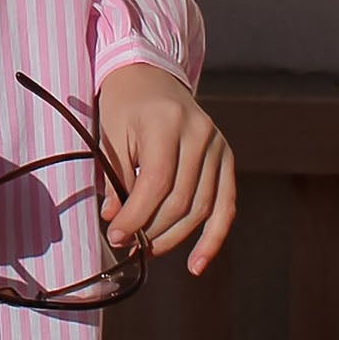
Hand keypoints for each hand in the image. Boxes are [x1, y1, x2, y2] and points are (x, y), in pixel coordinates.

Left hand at [95, 63, 235, 276]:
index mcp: (168, 123)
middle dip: (152, 230)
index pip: (156, 183)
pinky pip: (226, 205)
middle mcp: (200, 134)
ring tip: (149, 250)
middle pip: (181, 200)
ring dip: (175, 238)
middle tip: (128, 246)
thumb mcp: (111, 134)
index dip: (136, 216)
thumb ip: (115, 178)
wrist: (151, 75)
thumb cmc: (124, 105)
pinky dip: (213, 238)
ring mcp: (218, 146)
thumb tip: (116, 222)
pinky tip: (196, 263)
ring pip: (202, 208)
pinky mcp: (227, 158)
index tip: (116, 235)